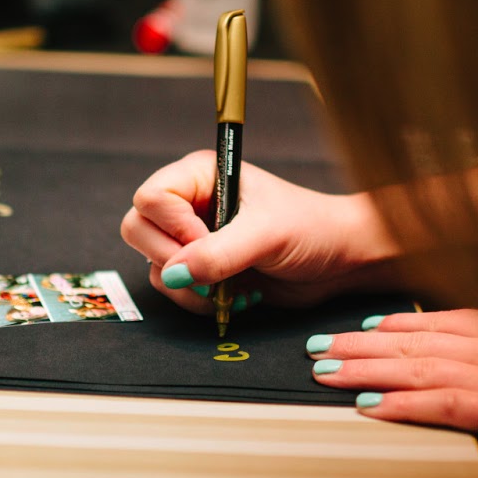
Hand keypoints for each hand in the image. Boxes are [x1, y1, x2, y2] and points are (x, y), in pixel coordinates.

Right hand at [120, 150, 402, 313]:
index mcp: (200, 176)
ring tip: (231, 287)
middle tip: (212, 269)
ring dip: (189, 287)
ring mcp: (194, 239)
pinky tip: (238, 296)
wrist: (340, 261)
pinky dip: (200, 301)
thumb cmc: (312, 229)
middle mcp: (190, 205)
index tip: (205, 239)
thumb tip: (174, 273)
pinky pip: (175, 290)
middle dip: (171, 258)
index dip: (171, 225)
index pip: (150, 197)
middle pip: (138, 229)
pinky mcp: (204, 270)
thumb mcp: (267, 234)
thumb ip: (220, 253)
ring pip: (154, 266)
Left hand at [306, 308, 477, 474]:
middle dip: (361, 345)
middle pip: (415, 341)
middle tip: (319, 349)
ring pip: (419, 368)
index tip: (356, 326)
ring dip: (367, 371)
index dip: (390, 325)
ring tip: (327, 374)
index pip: (439, 321)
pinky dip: (403, 405)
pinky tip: (372, 406)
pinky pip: (445, 406)